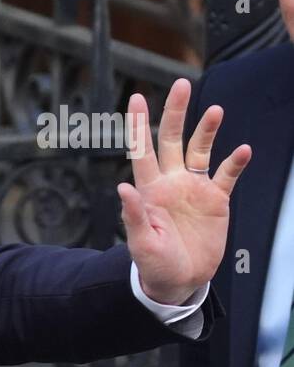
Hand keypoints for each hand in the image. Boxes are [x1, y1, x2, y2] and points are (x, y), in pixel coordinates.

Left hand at [119, 79, 250, 304]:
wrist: (178, 281)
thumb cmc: (153, 264)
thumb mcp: (141, 243)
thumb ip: (133, 215)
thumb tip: (123, 188)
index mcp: (149, 190)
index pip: (141, 150)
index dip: (138, 125)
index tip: (135, 98)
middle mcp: (171, 182)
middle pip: (172, 139)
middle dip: (175, 112)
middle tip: (182, 85)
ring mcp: (194, 188)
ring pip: (201, 150)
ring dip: (207, 130)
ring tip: (215, 111)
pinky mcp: (216, 200)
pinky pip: (227, 175)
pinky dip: (235, 162)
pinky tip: (242, 150)